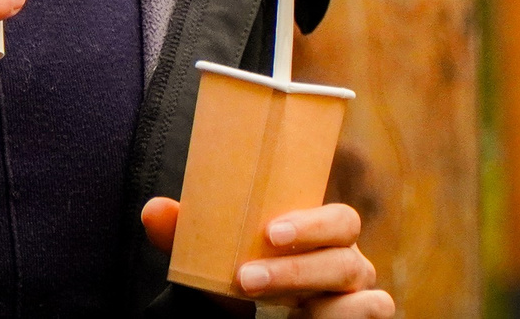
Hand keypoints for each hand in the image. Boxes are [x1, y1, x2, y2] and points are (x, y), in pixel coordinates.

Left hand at [141, 198, 391, 317]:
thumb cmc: (242, 278)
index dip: (312, 224)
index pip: (340, 219)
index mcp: (324, 236)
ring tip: (284, 315)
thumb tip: (153, 211)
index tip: (270, 232)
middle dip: (296, 272)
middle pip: (347, 260)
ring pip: (366, 300)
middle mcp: (350, 266)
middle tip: (246, 279)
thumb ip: (186, 235)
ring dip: (322, 308)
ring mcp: (360, 301)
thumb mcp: (214, 260)